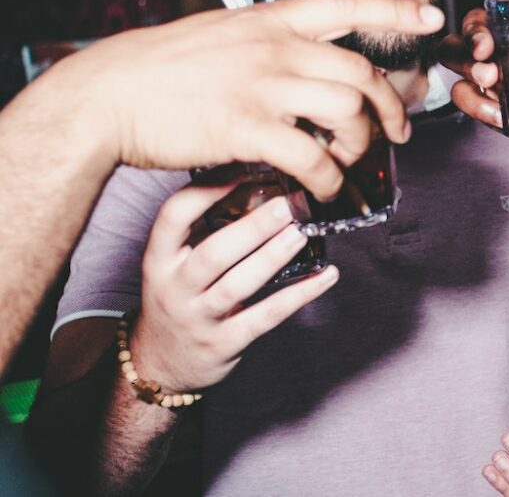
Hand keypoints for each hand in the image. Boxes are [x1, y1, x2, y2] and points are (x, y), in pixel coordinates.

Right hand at [35, 0, 444, 199]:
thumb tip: (302, 65)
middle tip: (398, 132)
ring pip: (348, 113)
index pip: (346, 7)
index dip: (395, 12)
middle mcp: (275, 48)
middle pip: (362, 73)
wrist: (108, 94)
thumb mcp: (222, 35)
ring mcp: (263, 86)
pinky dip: (328, 179)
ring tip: (350, 163)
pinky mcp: (247, 128)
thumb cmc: (161, 69)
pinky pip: (312, 158)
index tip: (430, 18)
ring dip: (361, 145)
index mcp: (270, 21)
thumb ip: (267, 45)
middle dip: (391, 107)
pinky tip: (323, 189)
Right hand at [131, 183, 338, 391]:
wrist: (160, 363)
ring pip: (238, 284)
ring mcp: (199, 318)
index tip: (242, 167)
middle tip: (288, 203)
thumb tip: (253, 181)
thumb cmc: (177, 299)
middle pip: (213, 252)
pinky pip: (267, 316)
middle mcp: (174, 287)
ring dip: (274, 256)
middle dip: (253, 227)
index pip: (173, 217)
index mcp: (159, 259)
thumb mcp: (172, 263)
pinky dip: (300, 294)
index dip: (206, 189)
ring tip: (303, 232)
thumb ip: (202, 229)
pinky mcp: (225, 342)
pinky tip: (326, 275)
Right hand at [440, 0, 508, 157]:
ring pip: (456, 54)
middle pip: (473, 23)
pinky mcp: (484, 99)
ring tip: (492, 80)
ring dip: (468, 65)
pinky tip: (497, 113)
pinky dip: (475, 102)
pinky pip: (463, 94)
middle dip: (473, 35)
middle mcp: (505, 41)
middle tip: (487, 52)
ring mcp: (490, 69)